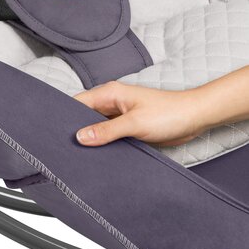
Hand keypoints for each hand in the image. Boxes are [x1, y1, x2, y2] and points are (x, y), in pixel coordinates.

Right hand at [75, 81, 204, 146]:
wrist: (194, 118)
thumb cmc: (168, 113)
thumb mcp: (135, 123)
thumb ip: (106, 130)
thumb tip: (80, 137)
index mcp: (109, 94)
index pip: (77, 103)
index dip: (65, 116)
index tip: (54, 133)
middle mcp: (110, 103)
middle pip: (83, 116)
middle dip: (75, 130)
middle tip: (62, 148)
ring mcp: (117, 115)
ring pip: (94, 127)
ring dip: (89, 138)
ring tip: (76, 154)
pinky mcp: (125, 127)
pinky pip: (106, 135)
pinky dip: (101, 143)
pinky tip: (95, 155)